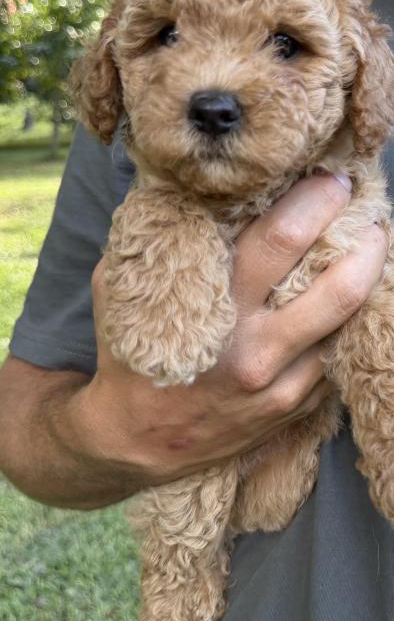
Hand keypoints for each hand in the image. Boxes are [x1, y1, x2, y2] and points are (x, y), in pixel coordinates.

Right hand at [80, 174, 386, 486]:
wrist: (135, 439)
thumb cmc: (129, 353)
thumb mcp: (127, 287)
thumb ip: (164, 242)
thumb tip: (191, 193)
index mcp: (217, 307)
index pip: (282, 240)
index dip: (316, 202)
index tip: (332, 180)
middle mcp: (257, 347)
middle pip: (336, 283)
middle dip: (365, 237)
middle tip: (368, 209)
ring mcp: (280, 383)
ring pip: (348, 322)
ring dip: (369, 276)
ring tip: (372, 246)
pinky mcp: (292, 407)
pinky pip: (334, 356)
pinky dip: (346, 321)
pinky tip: (347, 298)